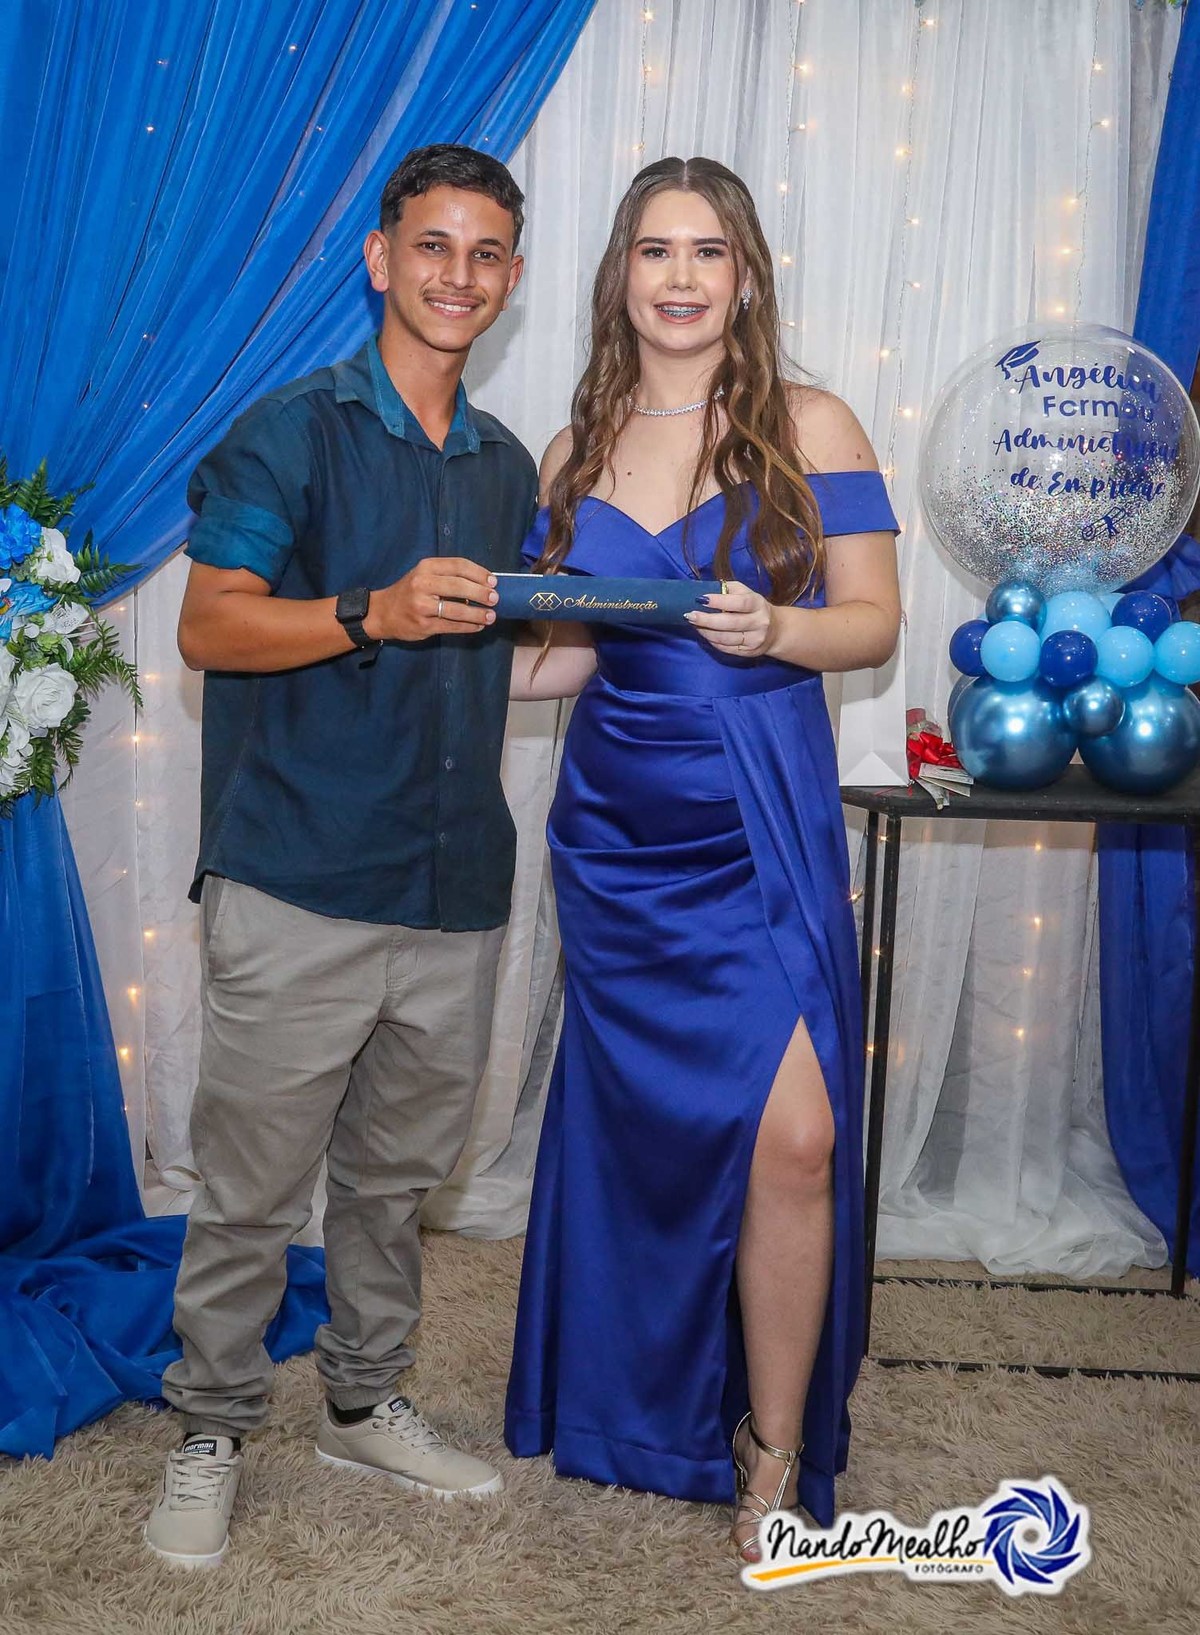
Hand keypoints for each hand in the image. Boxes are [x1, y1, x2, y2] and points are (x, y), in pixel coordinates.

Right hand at [365, 557, 498, 641]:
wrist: (382, 612)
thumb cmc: (409, 591)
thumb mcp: (423, 575)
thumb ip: (447, 576)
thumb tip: (482, 583)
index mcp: (426, 567)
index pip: (458, 565)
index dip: (479, 573)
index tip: (493, 581)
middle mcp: (423, 584)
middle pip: (459, 586)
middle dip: (481, 593)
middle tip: (495, 599)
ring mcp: (422, 606)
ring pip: (457, 610)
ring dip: (478, 614)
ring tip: (491, 616)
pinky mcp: (424, 625)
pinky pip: (452, 626)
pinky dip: (468, 626)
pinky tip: (478, 626)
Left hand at [684, 580, 776, 656]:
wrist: (776, 630)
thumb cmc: (753, 607)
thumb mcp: (746, 593)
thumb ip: (727, 590)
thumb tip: (703, 591)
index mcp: (758, 604)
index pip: (739, 603)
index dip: (719, 601)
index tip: (700, 599)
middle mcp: (759, 622)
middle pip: (730, 623)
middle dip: (706, 620)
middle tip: (690, 615)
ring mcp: (754, 639)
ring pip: (725, 638)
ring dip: (706, 632)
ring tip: (694, 624)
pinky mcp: (748, 652)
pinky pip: (726, 648)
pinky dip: (712, 641)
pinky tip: (704, 633)